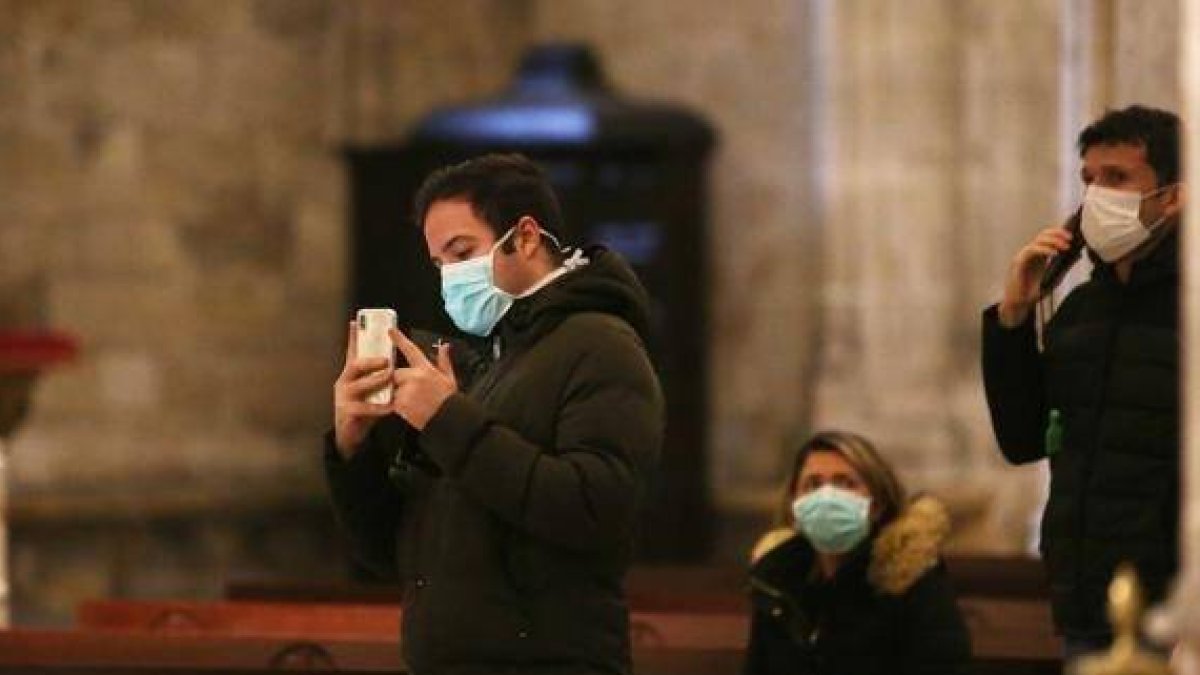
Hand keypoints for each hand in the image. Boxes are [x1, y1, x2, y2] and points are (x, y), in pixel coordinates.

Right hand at [333, 321, 393, 457]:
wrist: (352, 436)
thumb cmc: (366, 410)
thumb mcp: (375, 391)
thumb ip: (382, 377)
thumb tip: (397, 363)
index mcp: (352, 374)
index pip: (352, 352)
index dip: (354, 337)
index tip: (355, 322)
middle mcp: (344, 381)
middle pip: (354, 365)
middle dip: (371, 360)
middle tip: (387, 359)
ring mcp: (343, 396)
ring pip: (358, 384)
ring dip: (375, 380)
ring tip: (389, 377)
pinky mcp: (346, 411)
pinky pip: (363, 407)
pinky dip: (378, 407)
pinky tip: (389, 407)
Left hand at [389, 328, 457, 430]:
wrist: (448, 420)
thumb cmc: (449, 401)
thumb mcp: (450, 378)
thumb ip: (444, 361)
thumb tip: (445, 346)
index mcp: (426, 369)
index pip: (410, 349)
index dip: (399, 338)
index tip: (390, 330)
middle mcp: (414, 377)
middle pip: (395, 373)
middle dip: (399, 381)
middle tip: (411, 392)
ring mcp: (406, 391)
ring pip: (393, 389)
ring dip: (398, 394)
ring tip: (413, 403)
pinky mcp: (400, 404)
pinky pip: (392, 402)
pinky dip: (397, 406)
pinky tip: (410, 410)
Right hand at [998, 225, 1075, 326]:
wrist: (1020, 304)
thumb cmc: (1034, 292)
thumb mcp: (1055, 278)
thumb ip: (1065, 267)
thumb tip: (1078, 255)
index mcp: (1039, 255)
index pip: (1048, 236)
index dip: (1060, 233)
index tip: (1072, 237)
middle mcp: (1031, 253)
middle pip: (1043, 234)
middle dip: (1058, 234)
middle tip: (1070, 240)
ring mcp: (1024, 256)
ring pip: (1038, 240)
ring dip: (1053, 241)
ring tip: (1065, 247)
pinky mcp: (1019, 262)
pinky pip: (1032, 250)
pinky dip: (1044, 250)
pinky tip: (1054, 254)